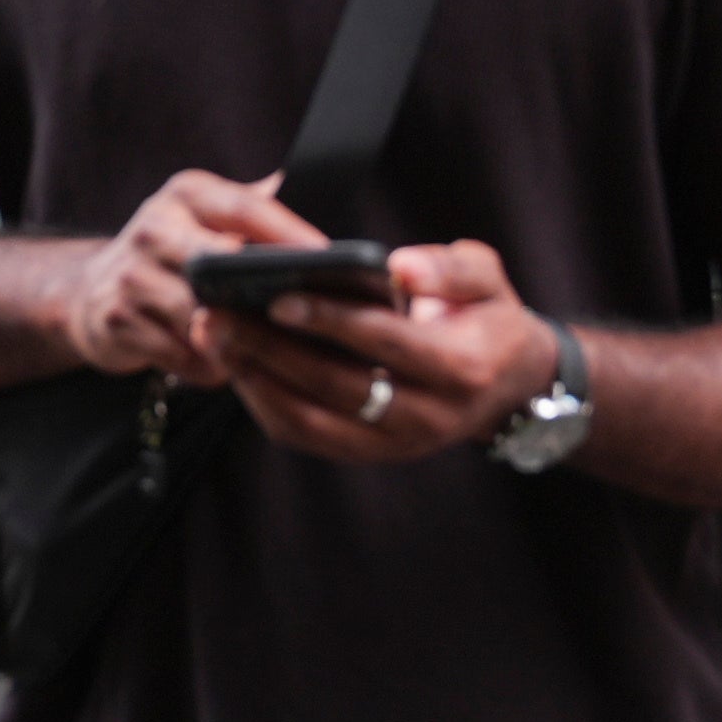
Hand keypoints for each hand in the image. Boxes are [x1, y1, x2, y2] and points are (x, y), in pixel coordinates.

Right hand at [57, 167, 306, 381]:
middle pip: (219, 262)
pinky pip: (178, 354)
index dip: (289, 233)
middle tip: (302, 313)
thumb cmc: (174, 256)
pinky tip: (221, 369)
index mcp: (187, 194)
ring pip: (200, 316)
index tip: (329, 258)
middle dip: (259, 291)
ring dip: (236, 340)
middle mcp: (154, 226)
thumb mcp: (207, 219)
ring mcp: (130, 274)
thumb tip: (323, 203)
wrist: (91, 293)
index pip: (246, 207)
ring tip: (266, 351)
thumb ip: (257, 211)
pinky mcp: (115, 320)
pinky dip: (206, 367)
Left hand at [201, 233, 560, 467]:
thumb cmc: (488, 319)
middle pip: (336, 385)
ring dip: (256, 379)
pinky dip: (264, 403)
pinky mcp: (369, 454)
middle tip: (219, 314)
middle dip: (271, 349)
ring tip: (214, 337)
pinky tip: (236, 365)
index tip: (279, 295)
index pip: (385, 342)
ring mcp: (396, 444)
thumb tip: (400, 267)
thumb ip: (451, 269)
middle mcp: (428, 416)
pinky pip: (305, 435)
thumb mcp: (489, 280)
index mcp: (461, 367)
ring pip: (311, 419)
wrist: (506, 387)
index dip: (331, 320)